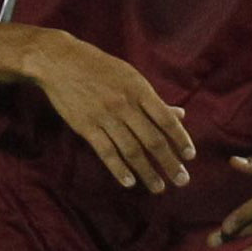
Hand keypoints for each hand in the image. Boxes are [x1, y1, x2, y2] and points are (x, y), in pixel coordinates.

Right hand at [17, 30, 194, 190]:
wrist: (61, 62)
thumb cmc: (100, 68)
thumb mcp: (131, 77)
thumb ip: (154, 99)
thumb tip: (181, 114)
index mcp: (139, 90)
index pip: (166, 120)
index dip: (180, 139)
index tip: (190, 156)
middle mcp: (125, 105)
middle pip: (152, 140)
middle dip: (169, 163)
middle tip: (182, 180)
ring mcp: (105, 117)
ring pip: (131, 151)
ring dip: (147, 172)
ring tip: (159, 187)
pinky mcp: (86, 127)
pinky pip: (106, 153)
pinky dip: (119, 169)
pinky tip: (130, 182)